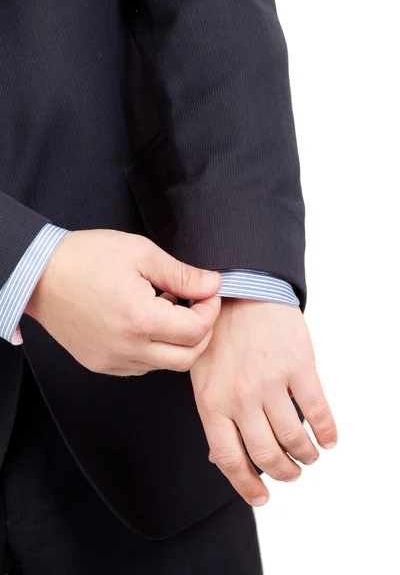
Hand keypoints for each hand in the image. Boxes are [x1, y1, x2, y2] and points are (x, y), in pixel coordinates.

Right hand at [25, 230, 221, 375]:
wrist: (39, 274)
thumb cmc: (86, 258)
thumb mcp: (141, 253)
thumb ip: (182, 274)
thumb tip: (213, 284)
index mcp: (140, 320)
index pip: (197, 330)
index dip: (211, 309)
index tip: (208, 292)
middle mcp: (128, 349)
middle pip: (188, 357)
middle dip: (202, 331)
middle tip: (196, 305)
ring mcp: (113, 361)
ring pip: (165, 364)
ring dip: (177, 341)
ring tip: (164, 308)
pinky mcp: (101, 364)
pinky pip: (141, 366)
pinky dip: (154, 348)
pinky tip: (145, 322)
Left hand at [190, 298, 336, 506]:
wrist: (243, 289)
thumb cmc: (219, 333)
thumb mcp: (201, 373)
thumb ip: (211, 413)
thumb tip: (219, 458)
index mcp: (212, 401)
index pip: (229, 458)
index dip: (247, 485)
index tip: (262, 497)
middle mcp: (240, 397)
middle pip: (266, 454)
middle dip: (283, 472)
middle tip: (291, 474)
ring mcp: (270, 382)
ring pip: (294, 438)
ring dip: (305, 455)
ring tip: (309, 456)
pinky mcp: (298, 367)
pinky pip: (317, 412)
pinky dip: (327, 432)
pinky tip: (329, 439)